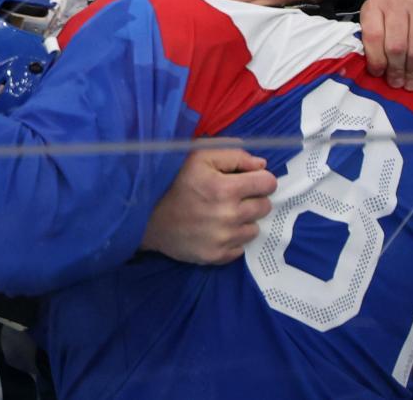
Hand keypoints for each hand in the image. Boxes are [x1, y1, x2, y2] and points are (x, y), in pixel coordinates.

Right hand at [140, 146, 277, 263]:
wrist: (145, 215)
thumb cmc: (173, 179)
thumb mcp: (199, 155)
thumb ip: (234, 155)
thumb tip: (262, 165)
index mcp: (226, 188)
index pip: (268, 183)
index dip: (260, 179)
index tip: (249, 180)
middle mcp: (228, 216)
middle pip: (264, 206)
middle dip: (253, 198)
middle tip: (233, 196)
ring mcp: (223, 239)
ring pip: (254, 228)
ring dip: (244, 219)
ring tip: (222, 213)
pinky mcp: (216, 256)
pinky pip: (241, 247)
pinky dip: (233, 238)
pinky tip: (216, 228)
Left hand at [360, 0, 412, 89]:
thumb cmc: (404, 26)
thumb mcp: (383, 31)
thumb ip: (376, 46)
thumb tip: (376, 74)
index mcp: (376, 6)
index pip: (373, 35)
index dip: (375, 59)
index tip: (378, 74)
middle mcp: (397, 1)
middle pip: (395, 46)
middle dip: (396, 70)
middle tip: (396, 83)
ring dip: (412, 71)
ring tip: (410, 82)